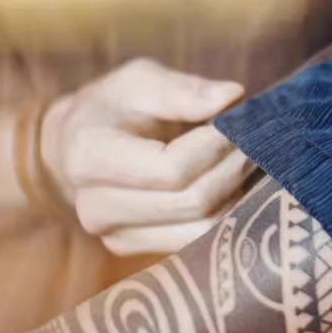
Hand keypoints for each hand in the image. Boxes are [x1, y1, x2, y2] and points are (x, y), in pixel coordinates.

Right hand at [40, 59, 249, 255]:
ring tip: (245, 158)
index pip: (172, 168)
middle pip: (191, 201)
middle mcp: (94, 207)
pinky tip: (232, 183)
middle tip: (256, 140)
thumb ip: (184, 90)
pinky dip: (225, 213)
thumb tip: (233, 97)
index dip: (216, 146)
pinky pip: (197, 242)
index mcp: (89, 156)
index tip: (241, 122)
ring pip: (201, 228)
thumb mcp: (140, 81)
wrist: (76, 148)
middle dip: (233, 167)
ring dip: (235, 192)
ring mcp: (114, 237)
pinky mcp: (134, 250)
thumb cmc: (113, 107)